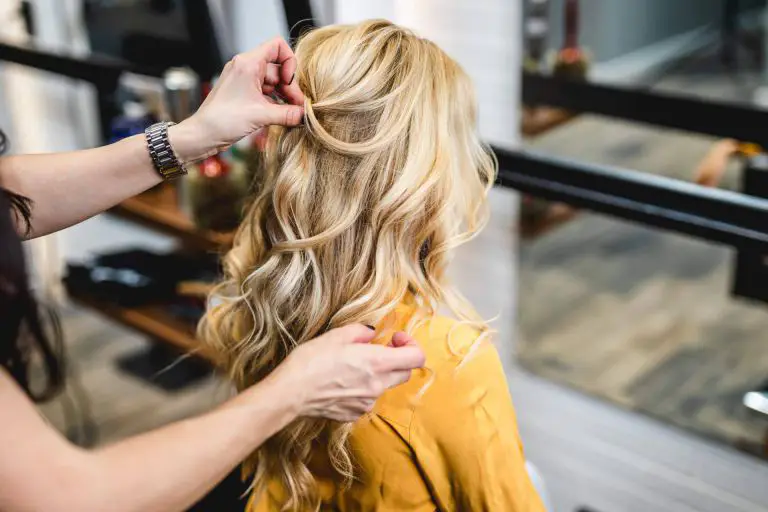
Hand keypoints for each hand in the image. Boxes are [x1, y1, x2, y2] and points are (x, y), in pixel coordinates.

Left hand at [170, 37, 304, 162]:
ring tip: (291, 115)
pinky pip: (266, 93)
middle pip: (278, 69)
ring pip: (273, 83)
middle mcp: (245, 67)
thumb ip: (288, 114)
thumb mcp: (261, 116)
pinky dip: (275, 103)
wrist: (202, 135)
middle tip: (298, 108)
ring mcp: (244, 81)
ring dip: (284, 97)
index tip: (289, 83)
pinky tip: (282, 117)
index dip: (290, 62)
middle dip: (290, 88)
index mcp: (247, 63)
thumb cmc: (222, 120)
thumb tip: (306, 115)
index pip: (277, 46)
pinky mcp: (243, 94)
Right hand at [271, 325, 425, 421]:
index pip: (416, 358)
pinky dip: (361, 389)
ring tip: (351, 367)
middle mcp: (378, 386)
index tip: (395, 338)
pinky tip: (341, 383)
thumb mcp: (336, 335)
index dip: (411, 345)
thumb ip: (362, 331)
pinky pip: (367, 399)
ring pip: (384, 387)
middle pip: (404, 374)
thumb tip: (372, 333)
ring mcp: (367, 403)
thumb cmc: (311, 361)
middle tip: (378, 350)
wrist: (290, 393)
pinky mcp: (355, 414)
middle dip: (397, 360)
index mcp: (377, 363)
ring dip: (376, 375)